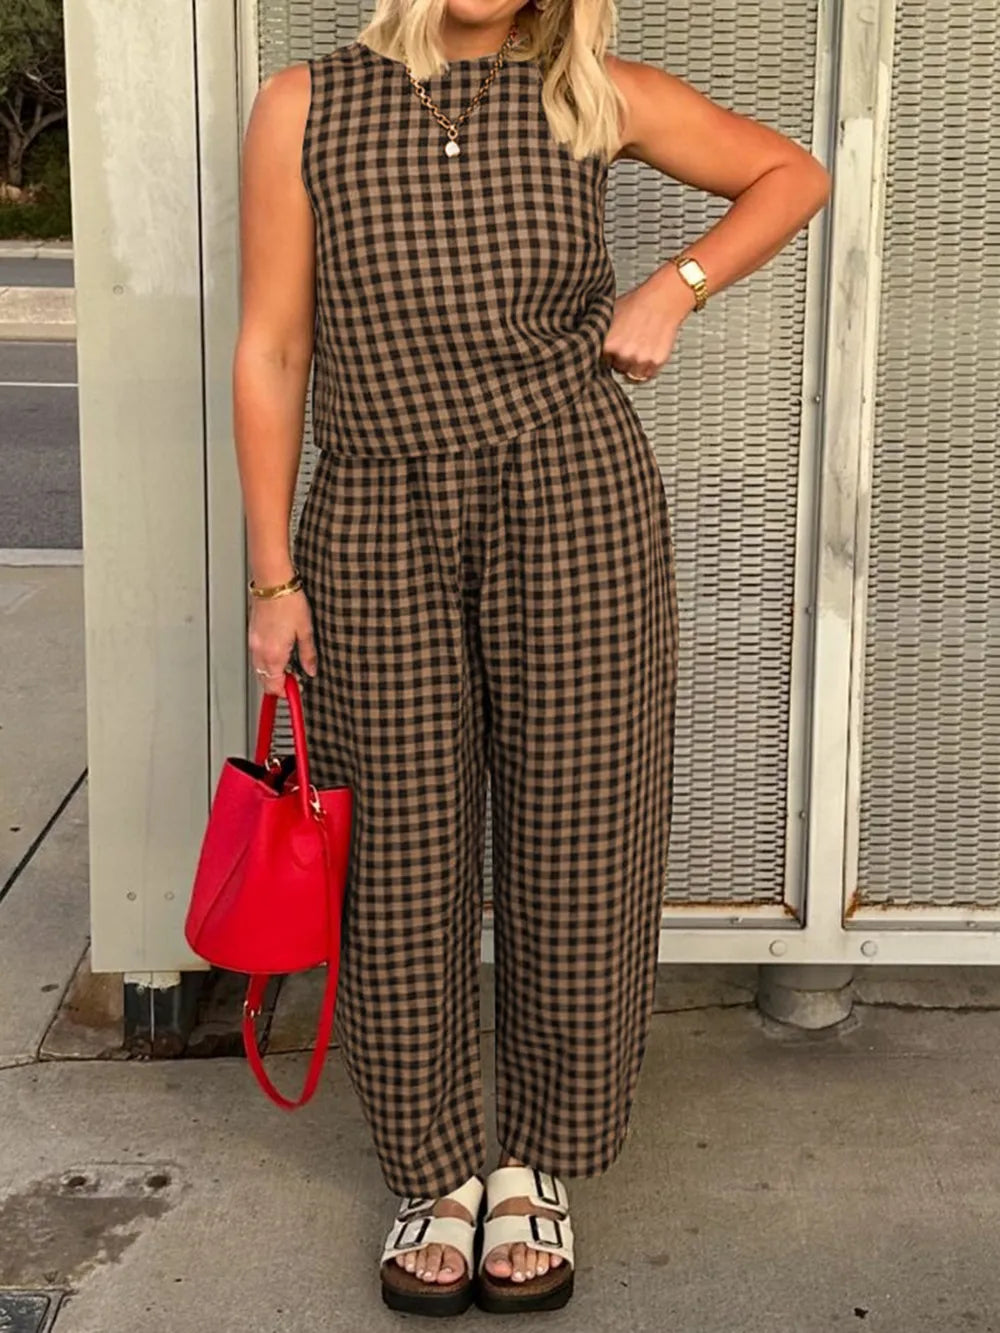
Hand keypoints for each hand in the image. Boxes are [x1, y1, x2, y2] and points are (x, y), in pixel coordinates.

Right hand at [249, 589, 317, 695]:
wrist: (273, 583)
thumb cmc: (289, 602)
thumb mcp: (306, 631)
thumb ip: (308, 654)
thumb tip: (311, 669)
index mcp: (274, 654)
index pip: (274, 686)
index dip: (286, 691)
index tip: (297, 689)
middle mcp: (260, 652)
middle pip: (264, 680)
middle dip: (278, 684)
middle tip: (294, 680)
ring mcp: (254, 643)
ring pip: (259, 669)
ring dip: (271, 673)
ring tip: (288, 666)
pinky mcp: (252, 634)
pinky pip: (256, 657)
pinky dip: (266, 661)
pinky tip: (278, 653)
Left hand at [600, 266, 693, 383]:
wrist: (662, 298)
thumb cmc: (636, 303)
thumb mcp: (608, 315)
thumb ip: (599, 334)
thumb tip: (590, 342)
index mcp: (608, 344)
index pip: (599, 361)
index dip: (606, 355)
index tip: (610, 350)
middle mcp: (623, 355)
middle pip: (616, 368)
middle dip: (620, 359)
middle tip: (627, 345)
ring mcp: (640, 360)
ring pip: (631, 374)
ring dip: (633, 366)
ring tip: (638, 350)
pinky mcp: (656, 362)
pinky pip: (647, 375)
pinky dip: (647, 369)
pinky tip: (647, 354)